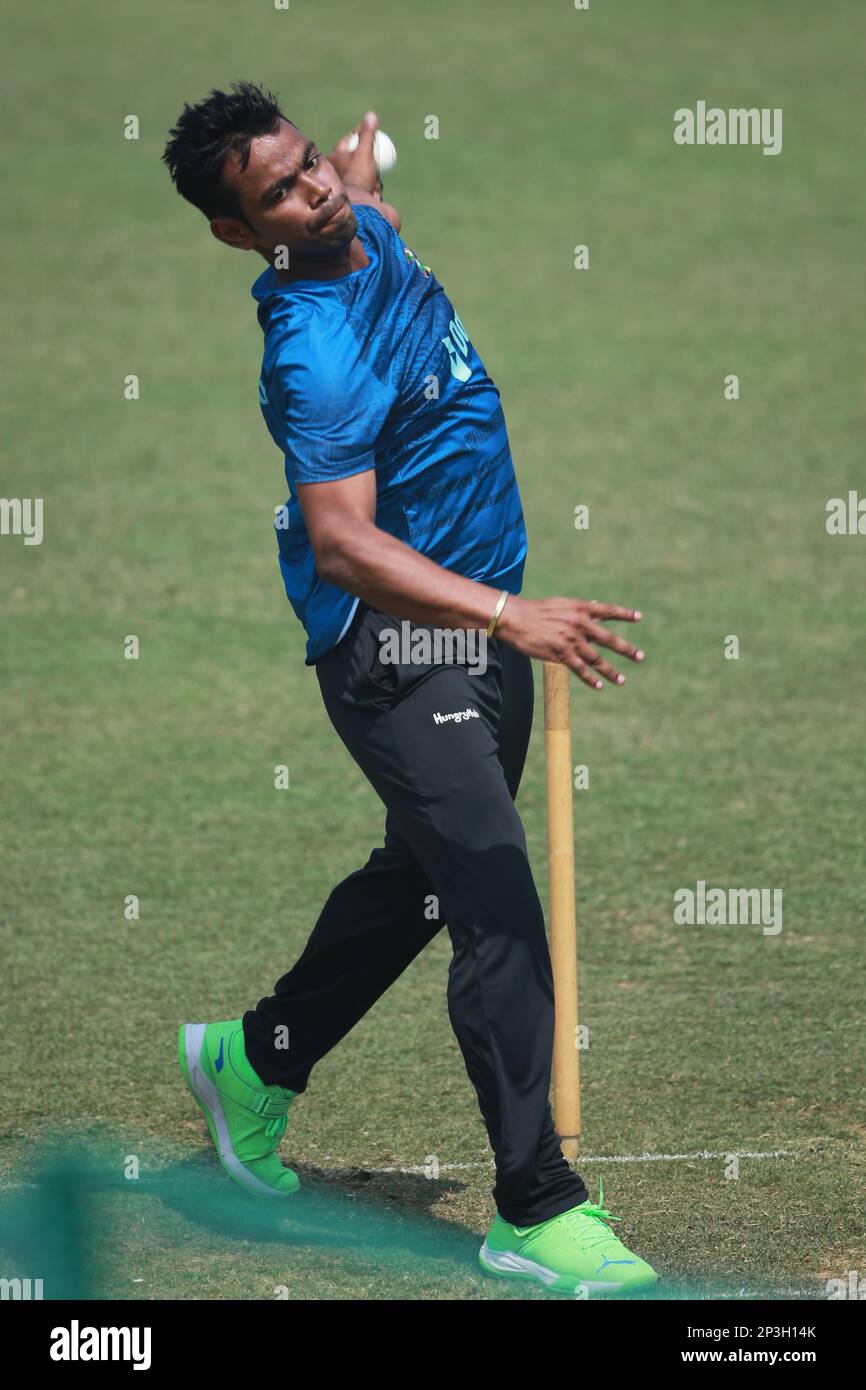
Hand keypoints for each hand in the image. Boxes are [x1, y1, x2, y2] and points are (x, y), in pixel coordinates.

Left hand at [327, 111, 382, 196]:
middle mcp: (336, 171)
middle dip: (369, 159)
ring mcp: (344, 185)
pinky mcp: (352, 198)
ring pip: (362, 175)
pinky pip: (365, 189)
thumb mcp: (364, 153)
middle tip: (376, 158)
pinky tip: (375, 192)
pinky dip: (372, 189)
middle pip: (356, 158)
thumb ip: (367, 134)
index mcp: (335, 157)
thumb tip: (371, 114)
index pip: (348, 140)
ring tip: (375, 183)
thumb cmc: (357, 177)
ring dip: (372, 178)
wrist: (356, 208)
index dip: (360, 134)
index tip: (371, 134)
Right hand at [496, 595, 644, 690]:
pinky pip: (580, 669)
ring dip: (610, 671)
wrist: (516, 618)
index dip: (624, 614)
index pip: (608, 611)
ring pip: (596, 659)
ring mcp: (571, 640)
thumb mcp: (561, 604)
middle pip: (609, 639)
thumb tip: (594, 607)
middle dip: (626, 649)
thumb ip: (579, 608)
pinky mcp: (561, 654)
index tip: (638, 617)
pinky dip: (591, 678)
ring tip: (622, 680)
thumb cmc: (536, 611)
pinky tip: (599, 685)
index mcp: (581, 609)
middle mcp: (580, 624)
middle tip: (640, 657)